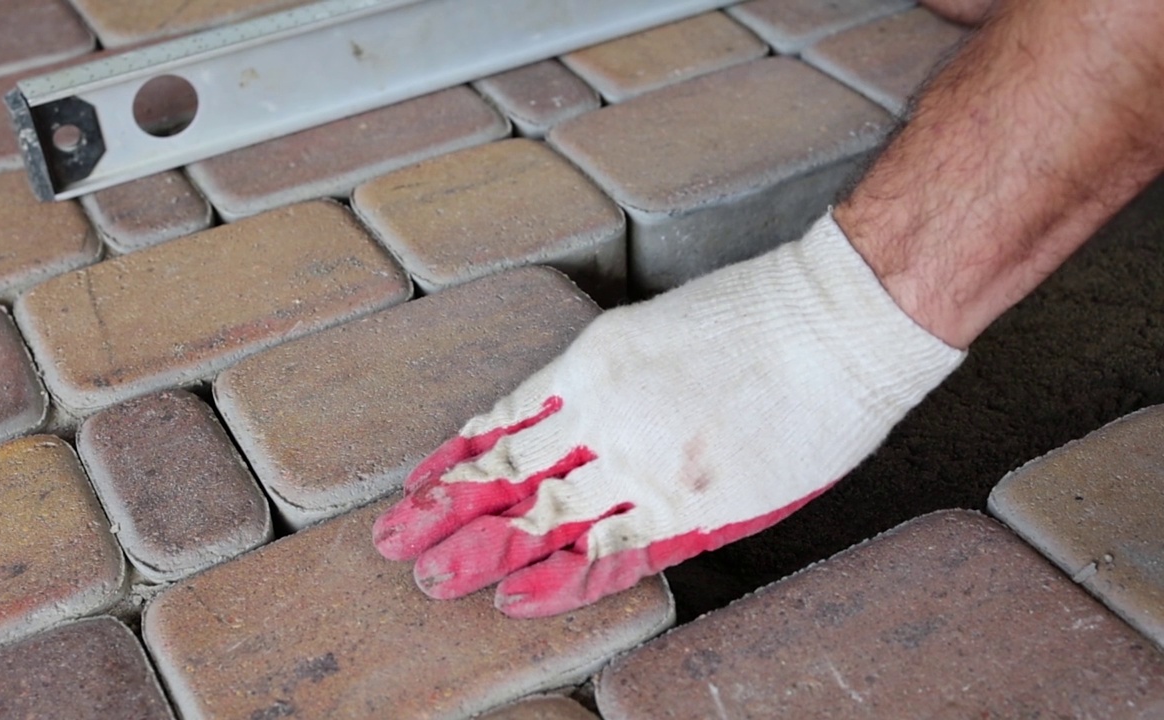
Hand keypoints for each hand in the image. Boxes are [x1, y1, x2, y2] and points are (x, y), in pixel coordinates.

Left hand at [373, 213, 963, 617]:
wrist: (836, 324)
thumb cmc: (759, 314)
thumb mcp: (655, 327)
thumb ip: (605, 379)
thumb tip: (568, 419)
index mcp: (591, 362)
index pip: (501, 421)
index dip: (455, 460)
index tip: (418, 484)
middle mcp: (602, 415)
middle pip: (503, 474)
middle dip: (444, 512)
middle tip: (395, 541)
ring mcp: (642, 466)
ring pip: (539, 519)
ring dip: (480, 550)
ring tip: (429, 577)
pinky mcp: (690, 509)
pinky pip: (608, 556)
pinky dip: (558, 581)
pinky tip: (515, 600)